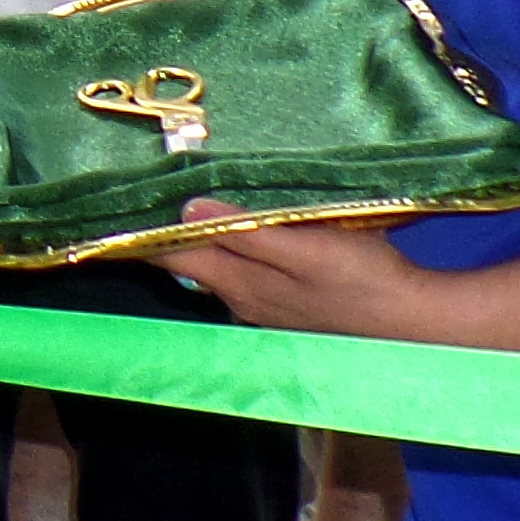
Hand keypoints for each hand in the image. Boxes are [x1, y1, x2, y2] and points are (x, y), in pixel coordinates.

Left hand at [152, 196, 422, 334]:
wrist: (412, 322)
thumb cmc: (361, 279)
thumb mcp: (304, 247)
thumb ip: (248, 231)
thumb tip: (188, 209)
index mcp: (240, 282)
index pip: (174, 256)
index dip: (141, 236)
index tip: (107, 216)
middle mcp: (243, 299)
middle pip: (192, 262)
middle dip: (167, 234)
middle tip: (144, 198)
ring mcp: (266, 306)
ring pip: (219, 269)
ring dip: (202, 241)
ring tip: (185, 206)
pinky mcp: (290, 305)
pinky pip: (247, 274)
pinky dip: (234, 250)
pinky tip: (243, 232)